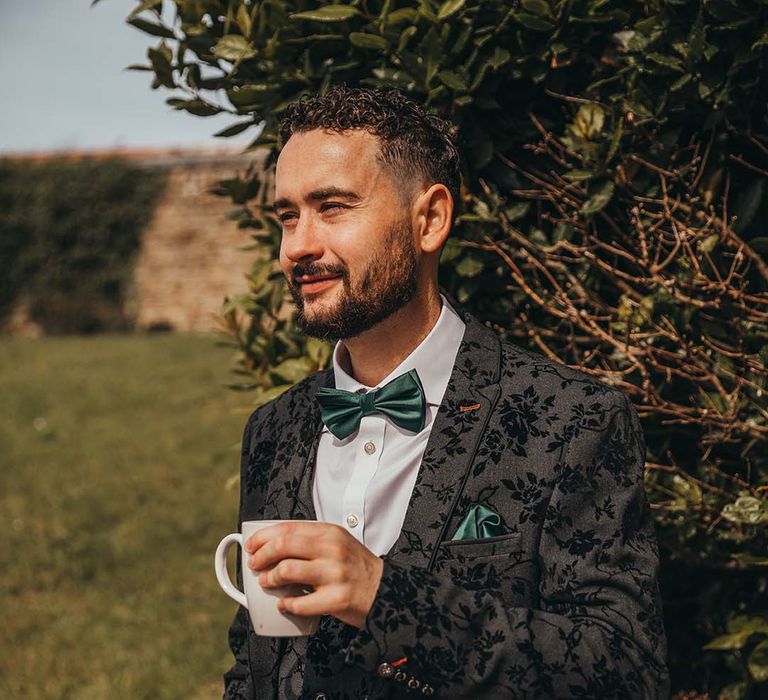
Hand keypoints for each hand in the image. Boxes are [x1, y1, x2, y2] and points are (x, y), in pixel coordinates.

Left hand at [244, 521, 383, 628]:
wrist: (383, 588)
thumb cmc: (354, 566)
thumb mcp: (337, 541)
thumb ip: (310, 538)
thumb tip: (272, 542)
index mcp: (329, 532)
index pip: (287, 528)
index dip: (263, 537)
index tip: (251, 545)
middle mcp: (332, 549)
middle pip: (283, 546)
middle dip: (261, 556)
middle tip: (254, 565)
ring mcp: (334, 574)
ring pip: (287, 571)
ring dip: (270, 579)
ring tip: (267, 582)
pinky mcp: (336, 599)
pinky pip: (300, 603)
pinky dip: (287, 604)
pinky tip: (284, 604)